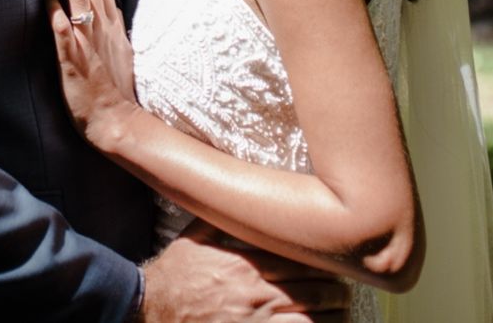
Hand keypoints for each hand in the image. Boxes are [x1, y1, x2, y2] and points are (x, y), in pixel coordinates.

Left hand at [46, 0, 138, 147]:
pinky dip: (56, 12)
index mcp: (112, 25)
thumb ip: (109, 28)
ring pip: (78, 0)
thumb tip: (103, 11)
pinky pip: (64, 31)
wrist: (118, 120)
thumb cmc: (116, 90)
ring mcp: (88, 42)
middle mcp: (102, 27)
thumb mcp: (120, 52)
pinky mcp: (74, 60)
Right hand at [142, 224, 350, 321]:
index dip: (323, 257)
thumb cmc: (174, 275)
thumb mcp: (194, 237)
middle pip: (313, 286)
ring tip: (341, 308)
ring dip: (332, 311)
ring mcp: (255, 320)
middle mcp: (254, 289)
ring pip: (312, 315)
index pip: (299, 256)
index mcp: (245, 260)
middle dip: (334, 287)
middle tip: (343, 284)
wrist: (150, 309)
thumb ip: (221, 215)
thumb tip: (237, 184)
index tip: (333, 256)